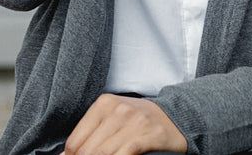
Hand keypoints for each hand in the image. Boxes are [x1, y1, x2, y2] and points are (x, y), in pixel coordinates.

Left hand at [63, 93, 187, 153]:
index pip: (75, 140)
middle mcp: (118, 110)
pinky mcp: (149, 135)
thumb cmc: (139, 121)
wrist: (176, 117)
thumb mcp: (114, 117)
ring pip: (103, 154)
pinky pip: (124, 154)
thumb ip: (91, 133)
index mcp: (104, 103)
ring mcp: (135, 122)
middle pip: (87, 150)